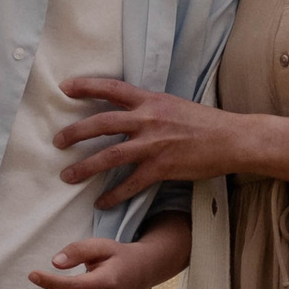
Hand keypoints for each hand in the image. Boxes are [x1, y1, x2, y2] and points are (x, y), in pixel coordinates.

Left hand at [53, 79, 232, 197]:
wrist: (231, 139)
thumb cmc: (204, 122)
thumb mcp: (173, 104)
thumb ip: (148, 107)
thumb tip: (127, 110)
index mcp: (150, 100)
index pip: (112, 88)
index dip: (86, 86)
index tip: (64, 88)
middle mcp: (148, 119)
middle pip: (101, 123)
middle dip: (75, 133)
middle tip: (57, 141)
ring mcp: (153, 144)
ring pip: (110, 155)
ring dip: (85, 167)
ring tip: (67, 176)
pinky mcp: (161, 167)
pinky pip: (131, 183)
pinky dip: (114, 194)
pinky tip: (101, 202)